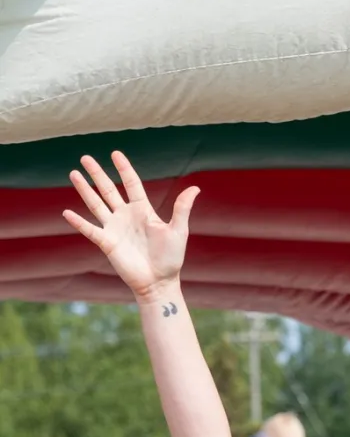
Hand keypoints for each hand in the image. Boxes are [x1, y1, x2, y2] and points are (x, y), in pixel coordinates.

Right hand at [62, 152, 199, 300]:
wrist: (159, 282)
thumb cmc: (171, 258)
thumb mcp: (178, 230)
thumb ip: (182, 208)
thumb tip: (195, 188)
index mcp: (143, 210)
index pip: (131, 184)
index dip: (124, 169)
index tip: (116, 153)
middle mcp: (126, 216)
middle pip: (109, 190)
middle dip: (98, 174)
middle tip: (86, 158)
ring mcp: (115, 228)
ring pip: (96, 204)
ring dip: (84, 190)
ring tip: (74, 173)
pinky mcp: (107, 243)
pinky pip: (90, 230)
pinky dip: (78, 222)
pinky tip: (67, 213)